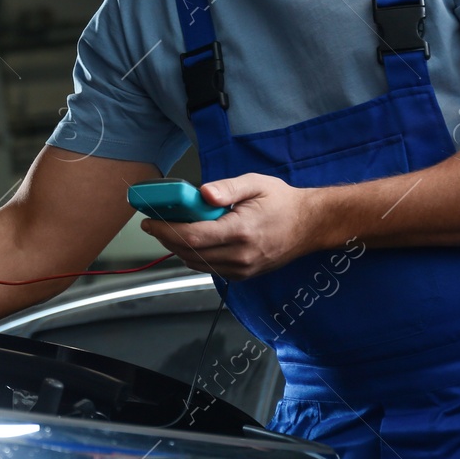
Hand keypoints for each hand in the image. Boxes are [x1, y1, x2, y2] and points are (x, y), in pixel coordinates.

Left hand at [139, 173, 328, 280]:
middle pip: (189, 253)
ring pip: (197, 263)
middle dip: (166, 238)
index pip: (192, 236)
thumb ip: (226, 188)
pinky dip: (194, 256)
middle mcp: (241, 255)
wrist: (311, 225)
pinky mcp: (244, 275)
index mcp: (241, 231)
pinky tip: (190, 240)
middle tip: (154, 223)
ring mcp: (243, 269)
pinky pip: (210, 268)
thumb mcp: (255, 184)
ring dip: (177, 248)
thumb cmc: (283, 202)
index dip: (165, 230)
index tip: (149, 221)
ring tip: (168, 229)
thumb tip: (202, 192)